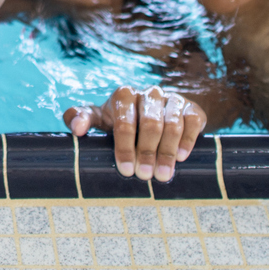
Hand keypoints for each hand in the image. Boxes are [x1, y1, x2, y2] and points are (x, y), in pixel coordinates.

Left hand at [61, 85, 205, 181]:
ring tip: (162, 175)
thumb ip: (79, 117)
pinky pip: (191, 122)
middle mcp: (149, 93)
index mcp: (124, 95)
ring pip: (171, 124)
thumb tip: (76, 129)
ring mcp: (172, 99)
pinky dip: (187, 140)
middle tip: (145, 176)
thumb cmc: (122, 120)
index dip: (125, 148)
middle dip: (146, 153)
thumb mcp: (100, 118)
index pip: (124, 122)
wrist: (158, 113)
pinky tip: (181, 157)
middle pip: (149, 124)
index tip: (126, 170)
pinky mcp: (191, 108)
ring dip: (166, 151)